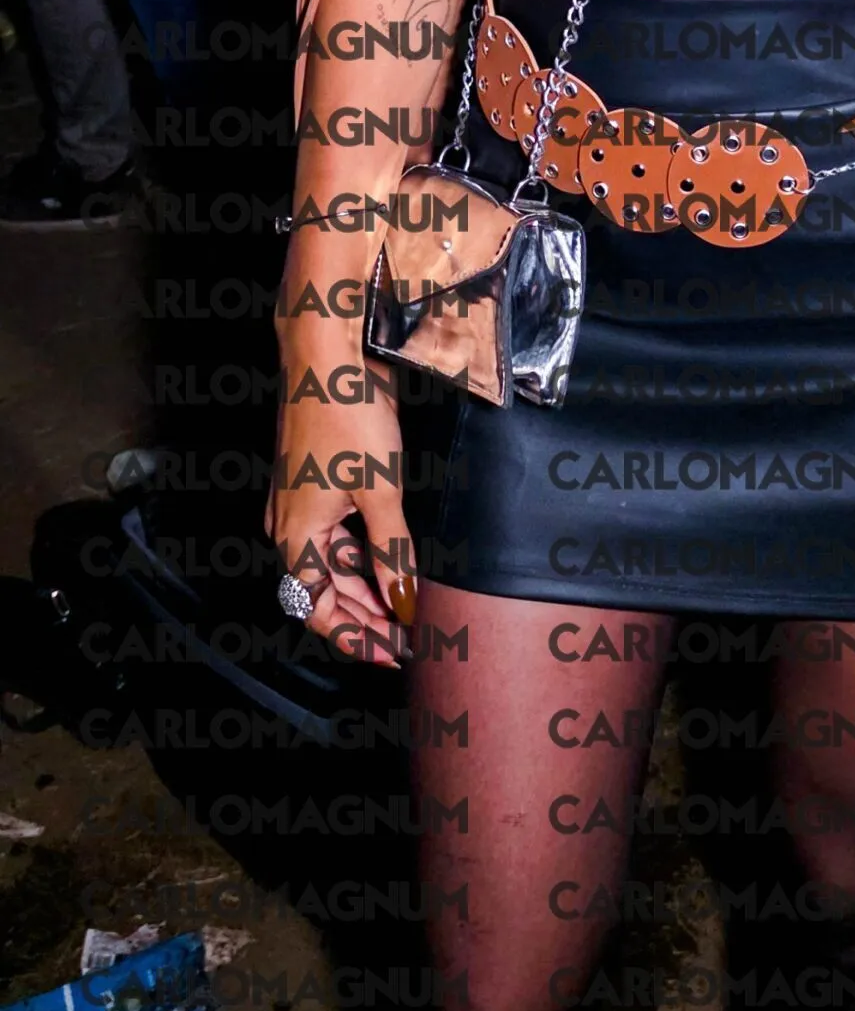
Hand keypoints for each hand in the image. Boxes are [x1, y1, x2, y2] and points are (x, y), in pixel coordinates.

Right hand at [265, 340, 415, 668]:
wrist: (327, 355)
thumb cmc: (347, 418)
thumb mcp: (380, 491)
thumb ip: (392, 552)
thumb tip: (403, 603)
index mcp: (294, 537)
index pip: (319, 611)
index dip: (356, 638)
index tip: (394, 654)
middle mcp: (288, 525)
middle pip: (324, 591)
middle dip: (366, 617)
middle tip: (410, 637)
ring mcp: (298, 503)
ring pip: (331, 562)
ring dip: (366, 586)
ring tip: (405, 606)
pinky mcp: (313, 481)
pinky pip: (334, 533)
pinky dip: (362, 553)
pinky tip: (391, 560)